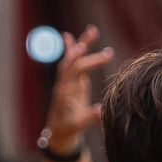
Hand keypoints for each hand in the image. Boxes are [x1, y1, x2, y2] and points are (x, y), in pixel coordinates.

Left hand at [44, 25, 113, 151]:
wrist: (57, 131)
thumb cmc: (68, 128)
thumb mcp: (78, 125)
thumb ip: (89, 117)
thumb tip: (103, 111)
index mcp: (65, 91)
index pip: (75, 72)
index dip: (85, 61)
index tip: (101, 55)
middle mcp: (64, 82)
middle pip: (73, 60)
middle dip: (86, 49)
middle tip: (104, 44)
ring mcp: (67, 80)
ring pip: (73, 57)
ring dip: (82, 43)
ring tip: (93, 30)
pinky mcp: (71, 80)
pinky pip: (71, 61)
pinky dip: (71, 48)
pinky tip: (68, 35)